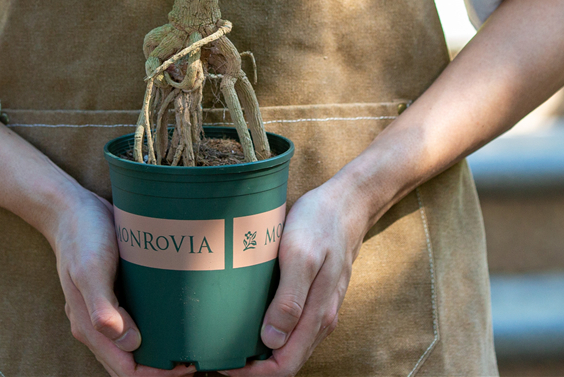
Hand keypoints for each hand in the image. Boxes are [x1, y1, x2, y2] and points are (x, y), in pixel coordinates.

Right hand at [51, 184, 195, 376]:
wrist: (71, 208)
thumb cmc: (81, 235)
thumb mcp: (90, 267)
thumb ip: (102, 305)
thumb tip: (128, 342)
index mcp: (89, 327)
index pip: (127, 370)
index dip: (157, 374)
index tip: (186, 364)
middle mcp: (97, 325)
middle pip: (131, 364)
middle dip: (162, 369)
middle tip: (197, 357)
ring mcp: (106, 311)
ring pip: (134, 347)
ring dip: (160, 352)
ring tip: (189, 344)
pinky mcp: (115, 295)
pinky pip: (135, 323)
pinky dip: (155, 330)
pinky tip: (174, 320)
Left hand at [220, 180, 367, 376]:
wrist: (346, 204)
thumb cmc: (320, 224)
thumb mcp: (301, 255)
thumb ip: (290, 299)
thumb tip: (273, 341)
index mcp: (317, 316)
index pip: (283, 367)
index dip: (253, 374)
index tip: (223, 364)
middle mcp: (320, 320)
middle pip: (285, 362)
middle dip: (252, 368)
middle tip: (217, 357)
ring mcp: (318, 309)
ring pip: (288, 347)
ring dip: (260, 353)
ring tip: (228, 342)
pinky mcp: (314, 296)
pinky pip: (292, 328)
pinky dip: (270, 334)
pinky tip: (250, 320)